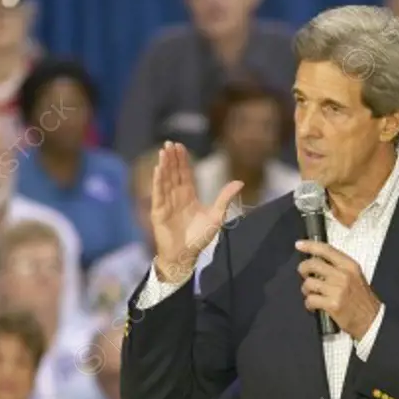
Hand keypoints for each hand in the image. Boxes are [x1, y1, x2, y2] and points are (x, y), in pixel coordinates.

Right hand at [150, 142, 242, 282]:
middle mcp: (176, 197)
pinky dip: (158, 181)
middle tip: (169, 142)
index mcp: (189, 196)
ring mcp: (166, 203)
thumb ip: (225, 198)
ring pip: (165, 180)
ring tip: (163, 151)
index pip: (185, 174)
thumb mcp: (216, 216)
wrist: (185, 256)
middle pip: (174, 173)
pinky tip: (158, 169)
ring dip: (164, 166)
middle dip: (172, 158)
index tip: (180, 146)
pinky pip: (158, 194)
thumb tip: (240, 182)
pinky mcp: (158, 212)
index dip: (182, 160)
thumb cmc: (199, 238)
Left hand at [295, 240, 380, 339]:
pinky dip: (308, 304)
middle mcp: (343, 275)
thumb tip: (316, 262)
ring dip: (306, 289)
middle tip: (305, 275)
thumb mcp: (355, 276)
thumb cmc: (360, 298)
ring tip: (312, 294)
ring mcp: (337, 290)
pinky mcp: (332, 304)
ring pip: (309, 283)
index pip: (326, 250)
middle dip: (303, 269)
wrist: (370, 319)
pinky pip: (310, 299)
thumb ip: (338, 267)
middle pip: (313, 264)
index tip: (299, 244)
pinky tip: (313, 306)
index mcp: (349, 265)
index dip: (310, 246)